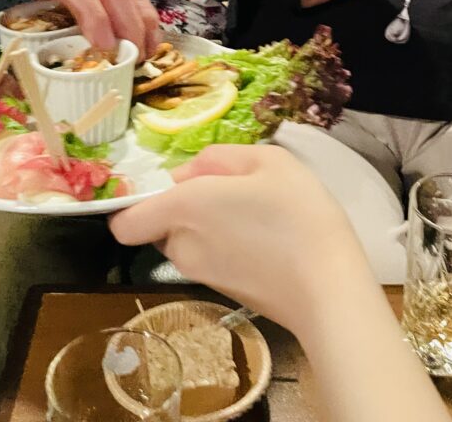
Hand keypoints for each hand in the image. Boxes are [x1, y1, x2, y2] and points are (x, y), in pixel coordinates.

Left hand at [108, 145, 374, 337]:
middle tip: (234, 193)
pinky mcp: (222, 293)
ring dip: (208, 228)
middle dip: (185, 209)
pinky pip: (210, 261)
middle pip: (162, 226)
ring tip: (255, 216)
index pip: (124, 222)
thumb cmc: (298, 214)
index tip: (170, 189)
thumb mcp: (270, 160)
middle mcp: (181, 244)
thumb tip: (189, 173)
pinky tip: (264, 242)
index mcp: (184, 207)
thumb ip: (220, 157)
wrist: (327, 287)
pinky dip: (226, 249)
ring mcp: (200, 274)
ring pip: (187, 243)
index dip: (136, 205)